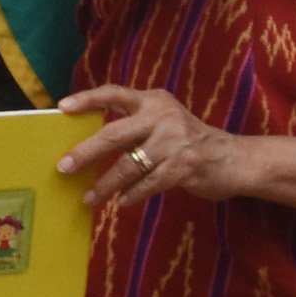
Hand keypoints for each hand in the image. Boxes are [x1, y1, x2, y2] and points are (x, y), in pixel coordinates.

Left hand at [54, 84, 238, 214]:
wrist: (233, 157)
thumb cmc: (187, 140)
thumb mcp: (163, 121)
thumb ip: (133, 125)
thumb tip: (89, 146)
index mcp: (153, 101)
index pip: (114, 94)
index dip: (87, 99)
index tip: (62, 107)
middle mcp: (162, 116)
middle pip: (114, 134)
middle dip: (86, 152)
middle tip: (64, 167)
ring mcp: (174, 142)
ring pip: (128, 165)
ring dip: (106, 184)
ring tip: (89, 198)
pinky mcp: (184, 166)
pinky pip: (148, 183)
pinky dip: (132, 195)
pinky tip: (121, 202)